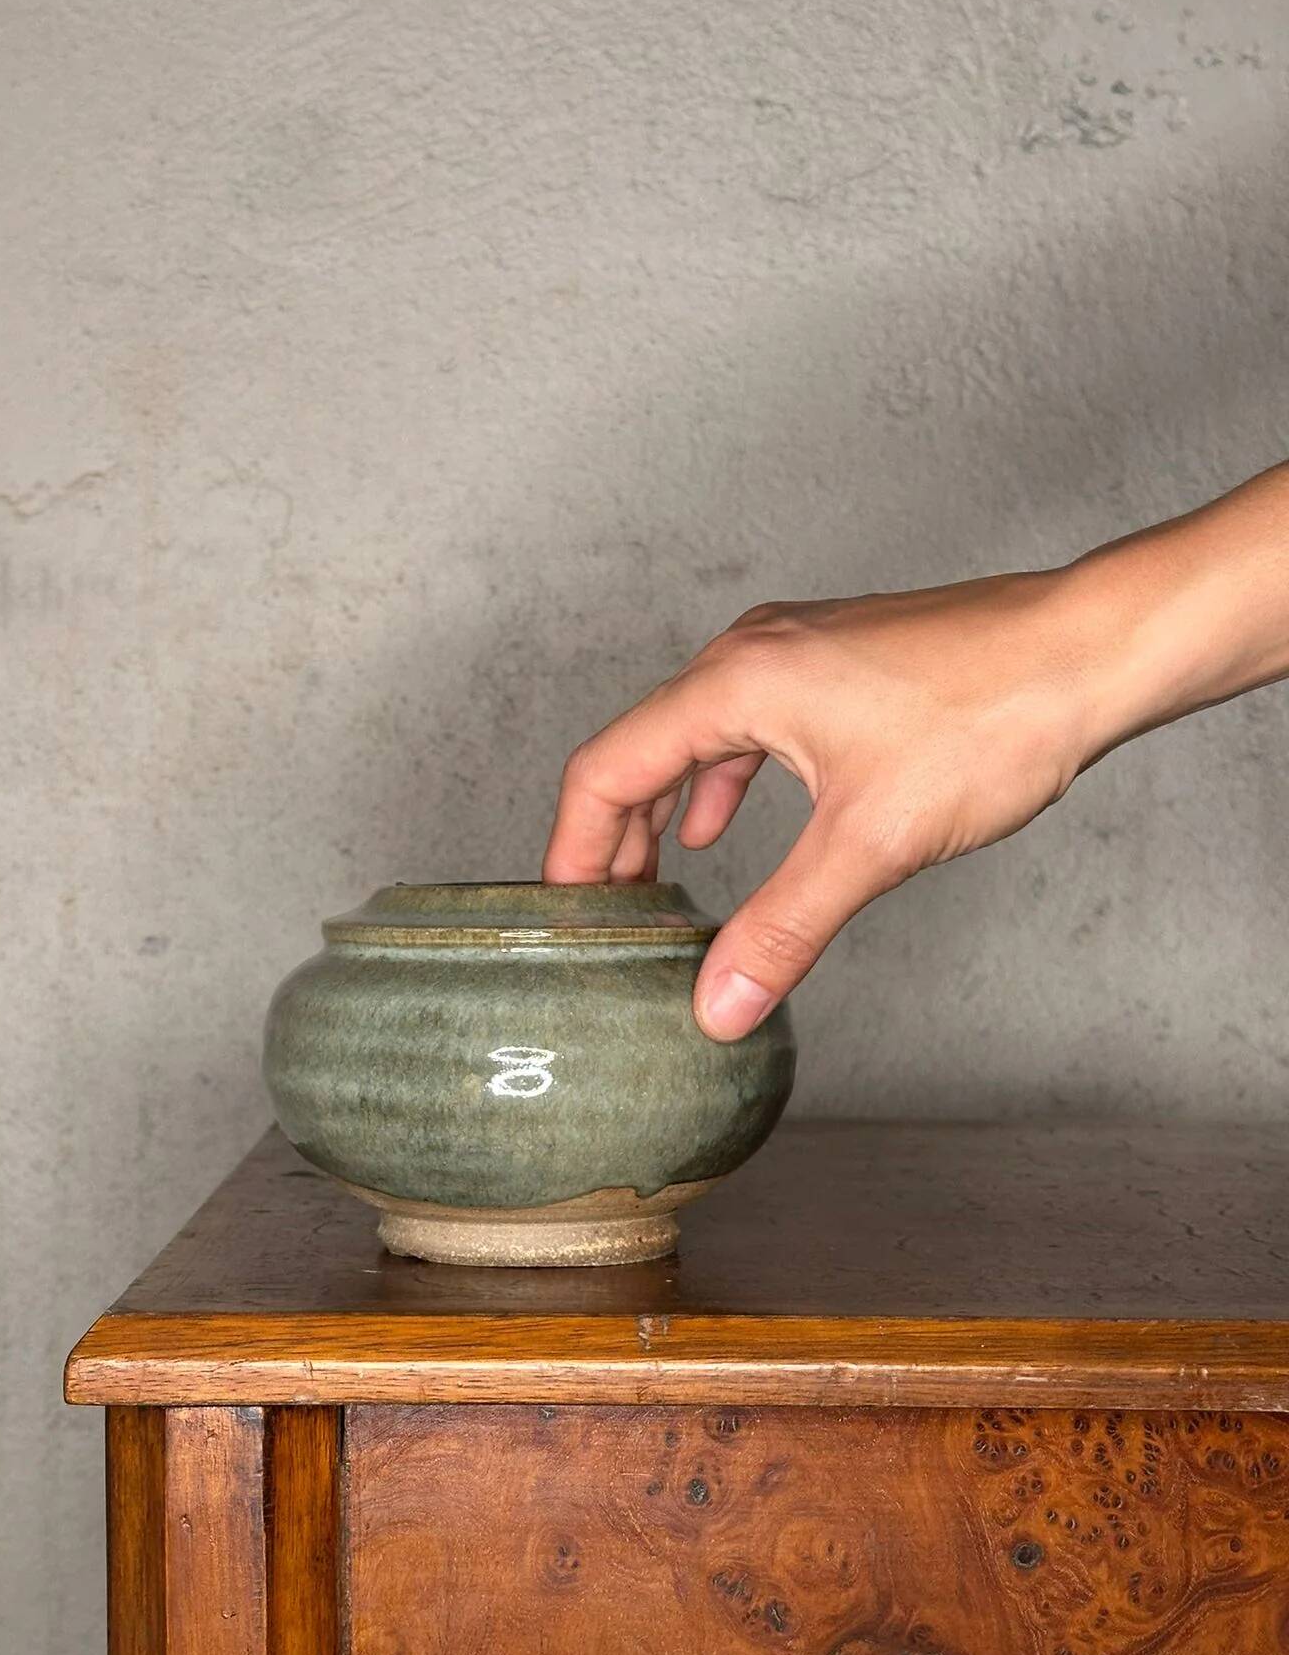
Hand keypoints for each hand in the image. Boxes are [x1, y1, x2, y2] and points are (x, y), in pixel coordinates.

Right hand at [544, 569, 1095, 1038]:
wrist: (1090, 651)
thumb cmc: (991, 717)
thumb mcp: (871, 842)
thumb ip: (783, 927)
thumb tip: (717, 1003)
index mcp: (735, 681)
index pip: (606, 767)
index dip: (573, 848)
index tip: (563, 913)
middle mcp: (750, 653)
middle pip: (639, 747)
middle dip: (613, 835)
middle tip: (602, 914)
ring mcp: (795, 650)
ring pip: (691, 734)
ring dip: (664, 809)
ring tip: (653, 881)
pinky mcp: (835, 663)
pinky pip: (742, 724)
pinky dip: (718, 781)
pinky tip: (724, 825)